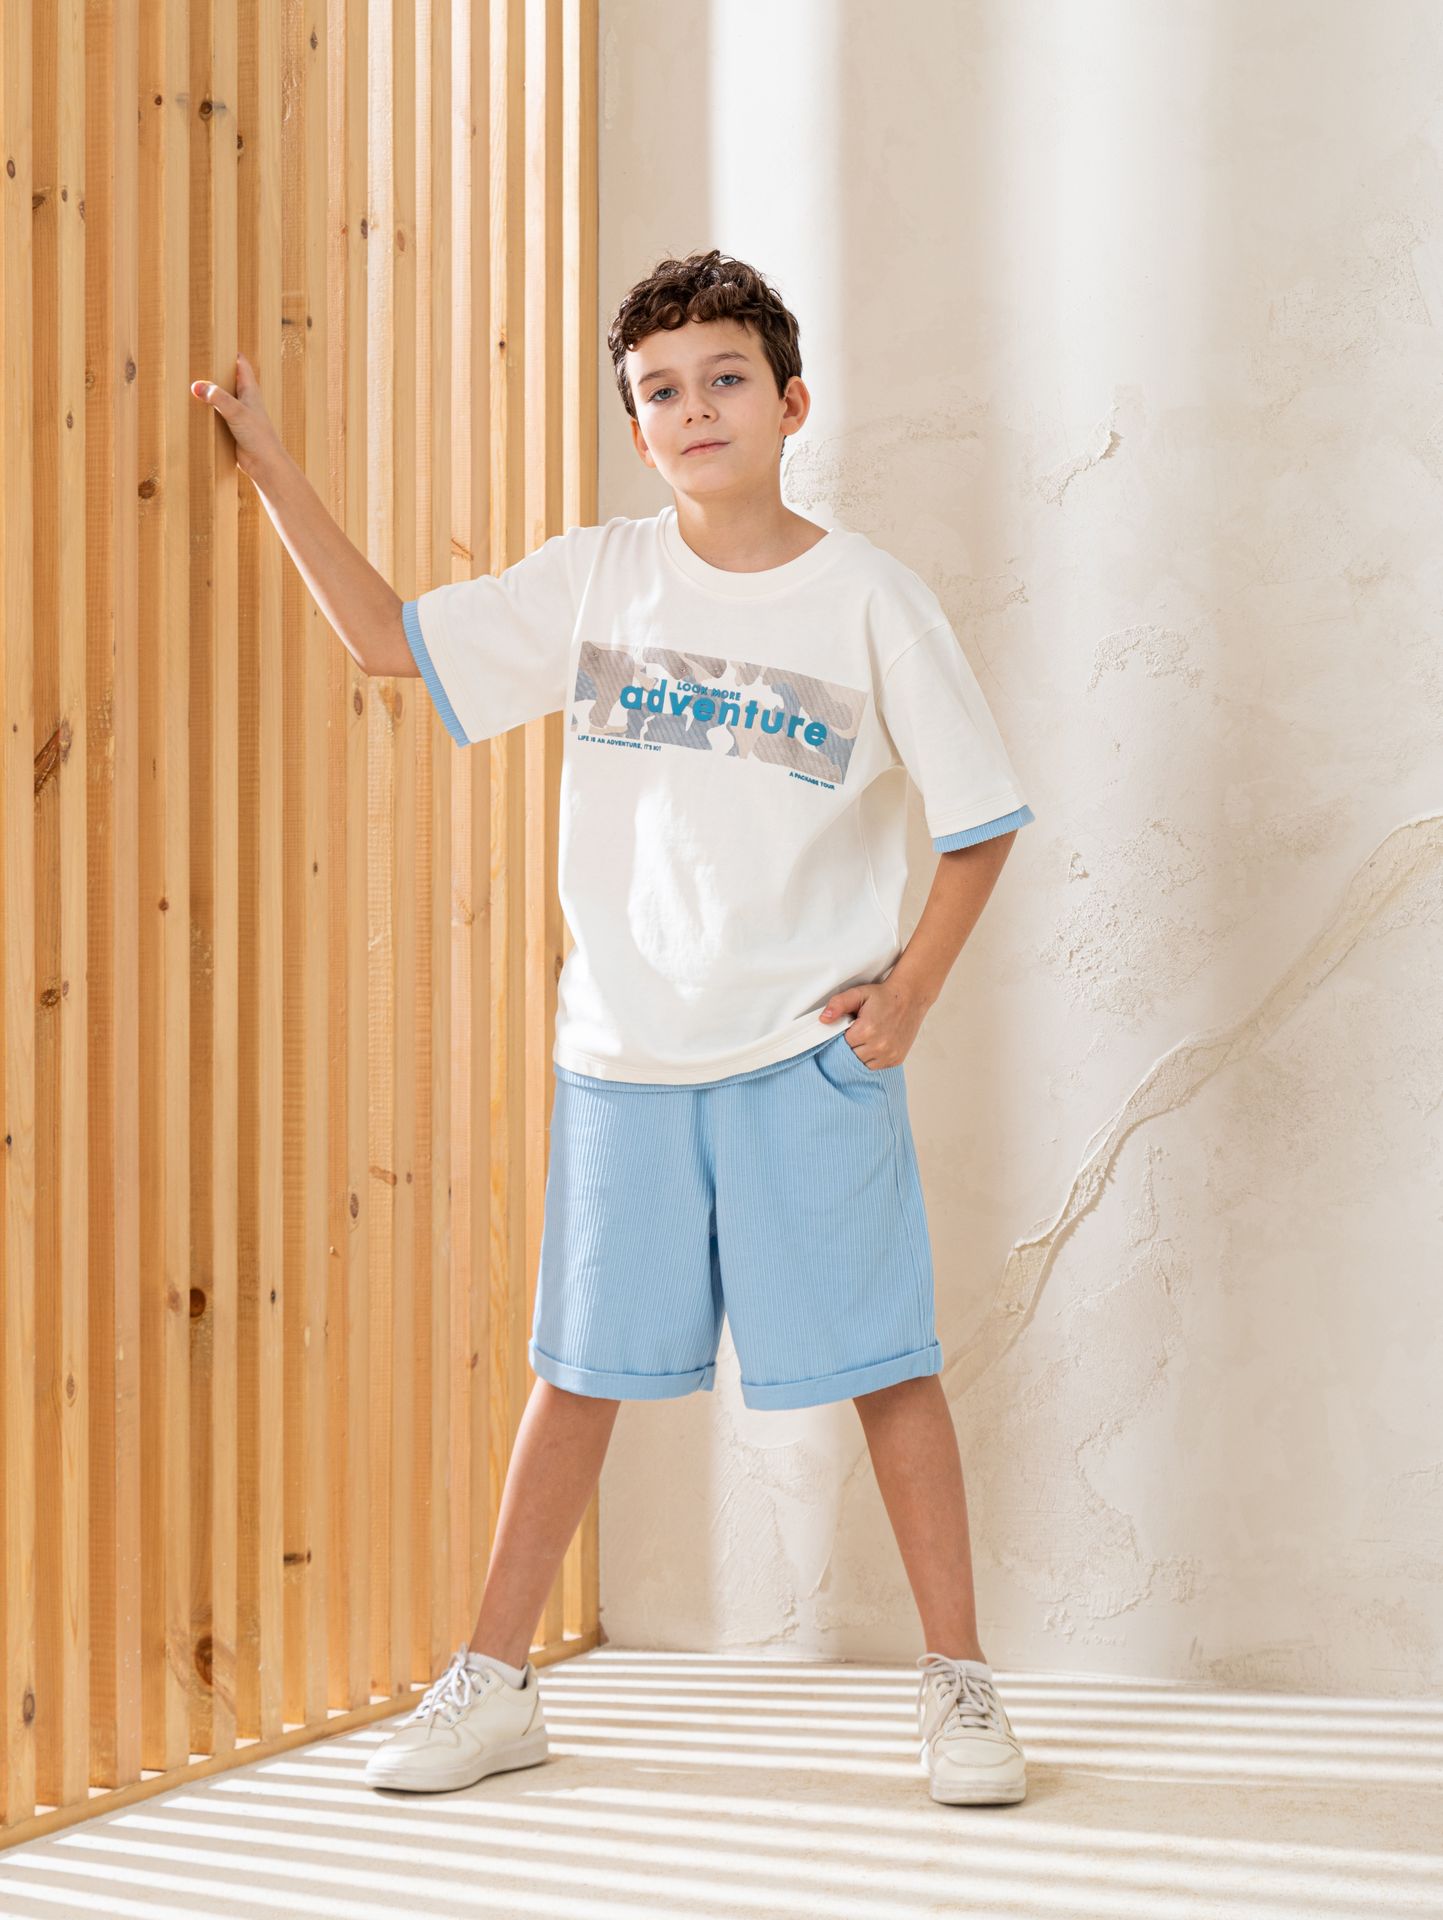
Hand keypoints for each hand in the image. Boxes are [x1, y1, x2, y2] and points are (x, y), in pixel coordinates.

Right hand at [190, 352, 281, 476]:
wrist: (265, 465)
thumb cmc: (259, 437)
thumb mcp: (237, 412)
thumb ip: (217, 398)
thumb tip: (197, 386)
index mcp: (250, 390)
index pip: (241, 364)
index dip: (229, 352)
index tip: (214, 342)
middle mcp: (244, 400)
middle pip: (227, 379)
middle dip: (213, 371)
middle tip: (194, 361)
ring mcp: (237, 415)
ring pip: (220, 399)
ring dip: (208, 393)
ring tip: (188, 382)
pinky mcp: (231, 429)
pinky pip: (215, 416)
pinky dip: (206, 412)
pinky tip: (192, 410)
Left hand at [818, 976, 928, 1067]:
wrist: (910, 998)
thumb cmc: (884, 996)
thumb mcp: (858, 994)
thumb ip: (838, 1004)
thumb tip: (823, 1019)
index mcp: (867, 1030)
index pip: (841, 1044)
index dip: (841, 1036)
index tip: (847, 1028)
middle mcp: (879, 1046)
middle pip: (851, 1056)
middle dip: (850, 1046)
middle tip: (857, 1032)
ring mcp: (889, 1055)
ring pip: (862, 1064)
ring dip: (860, 1054)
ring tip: (866, 1038)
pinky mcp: (896, 1060)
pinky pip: (875, 1066)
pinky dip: (872, 1059)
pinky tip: (874, 1045)